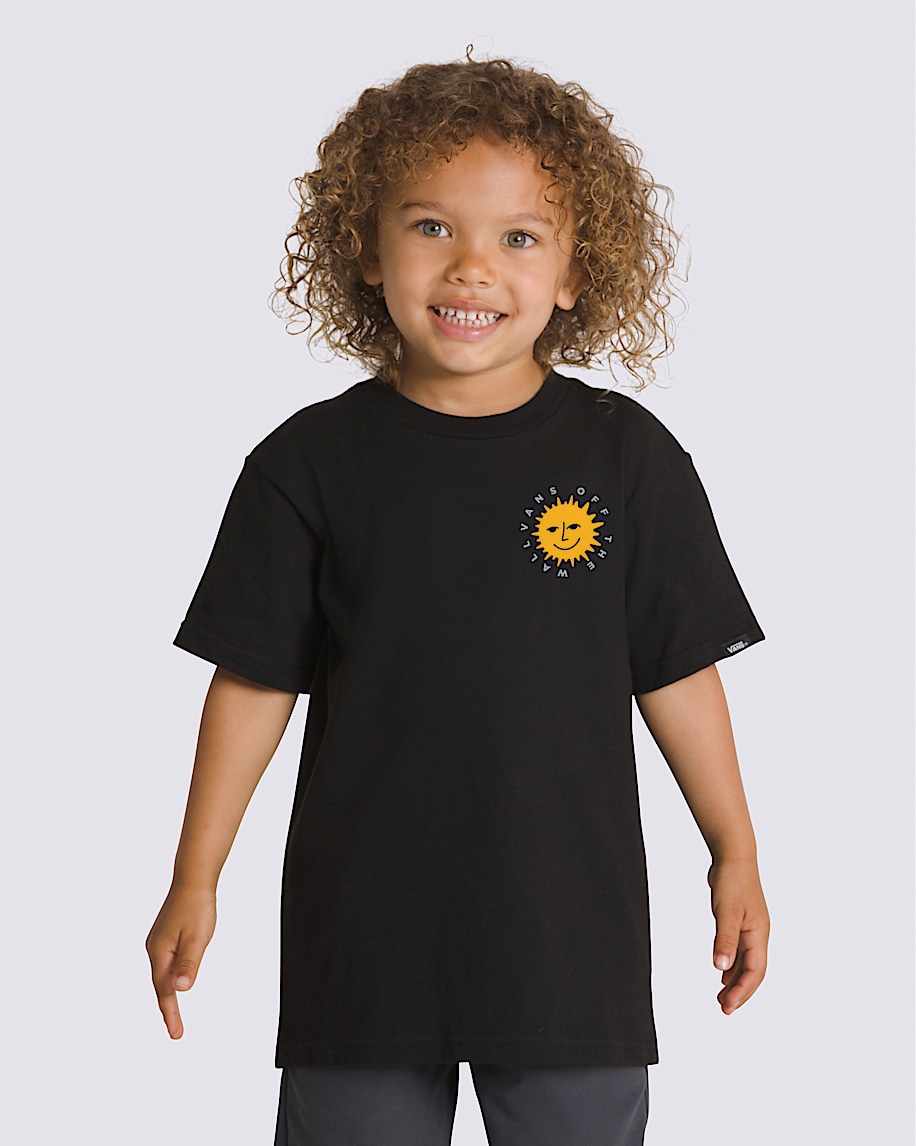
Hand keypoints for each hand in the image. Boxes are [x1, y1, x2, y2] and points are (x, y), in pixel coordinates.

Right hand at [145, 884, 216, 1038]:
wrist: (193, 879)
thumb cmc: (197, 907)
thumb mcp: (198, 938)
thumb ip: (189, 963)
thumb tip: (181, 989)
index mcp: (160, 953)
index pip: (165, 991)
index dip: (171, 1013)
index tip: (176, 1034)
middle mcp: (154, 949)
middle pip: (161, 986)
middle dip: (168, 1008)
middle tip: (176, 1031)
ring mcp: (158, 942)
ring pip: (162, 975)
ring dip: (167, 995)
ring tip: (174, 1015)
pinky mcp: (164, 936)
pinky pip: (166, 963)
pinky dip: (169, 978)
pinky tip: (175, 982)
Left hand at [707, 858, 768, 1014]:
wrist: (733, 856)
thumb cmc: (732, 881)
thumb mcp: (726, 912)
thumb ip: (724, 940)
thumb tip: (720, 968)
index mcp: (759, 934)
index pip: (755, 972)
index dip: (742, 992)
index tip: (727, 1007)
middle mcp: (758, 934)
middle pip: (753, 972)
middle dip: (740, 992)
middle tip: (724, 1009)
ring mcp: (751, 928)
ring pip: (746, 962)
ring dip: (735, 980)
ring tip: (721, 996)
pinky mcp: (741, 922)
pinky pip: (740, 951)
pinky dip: (732, 964)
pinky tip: (722, 972)